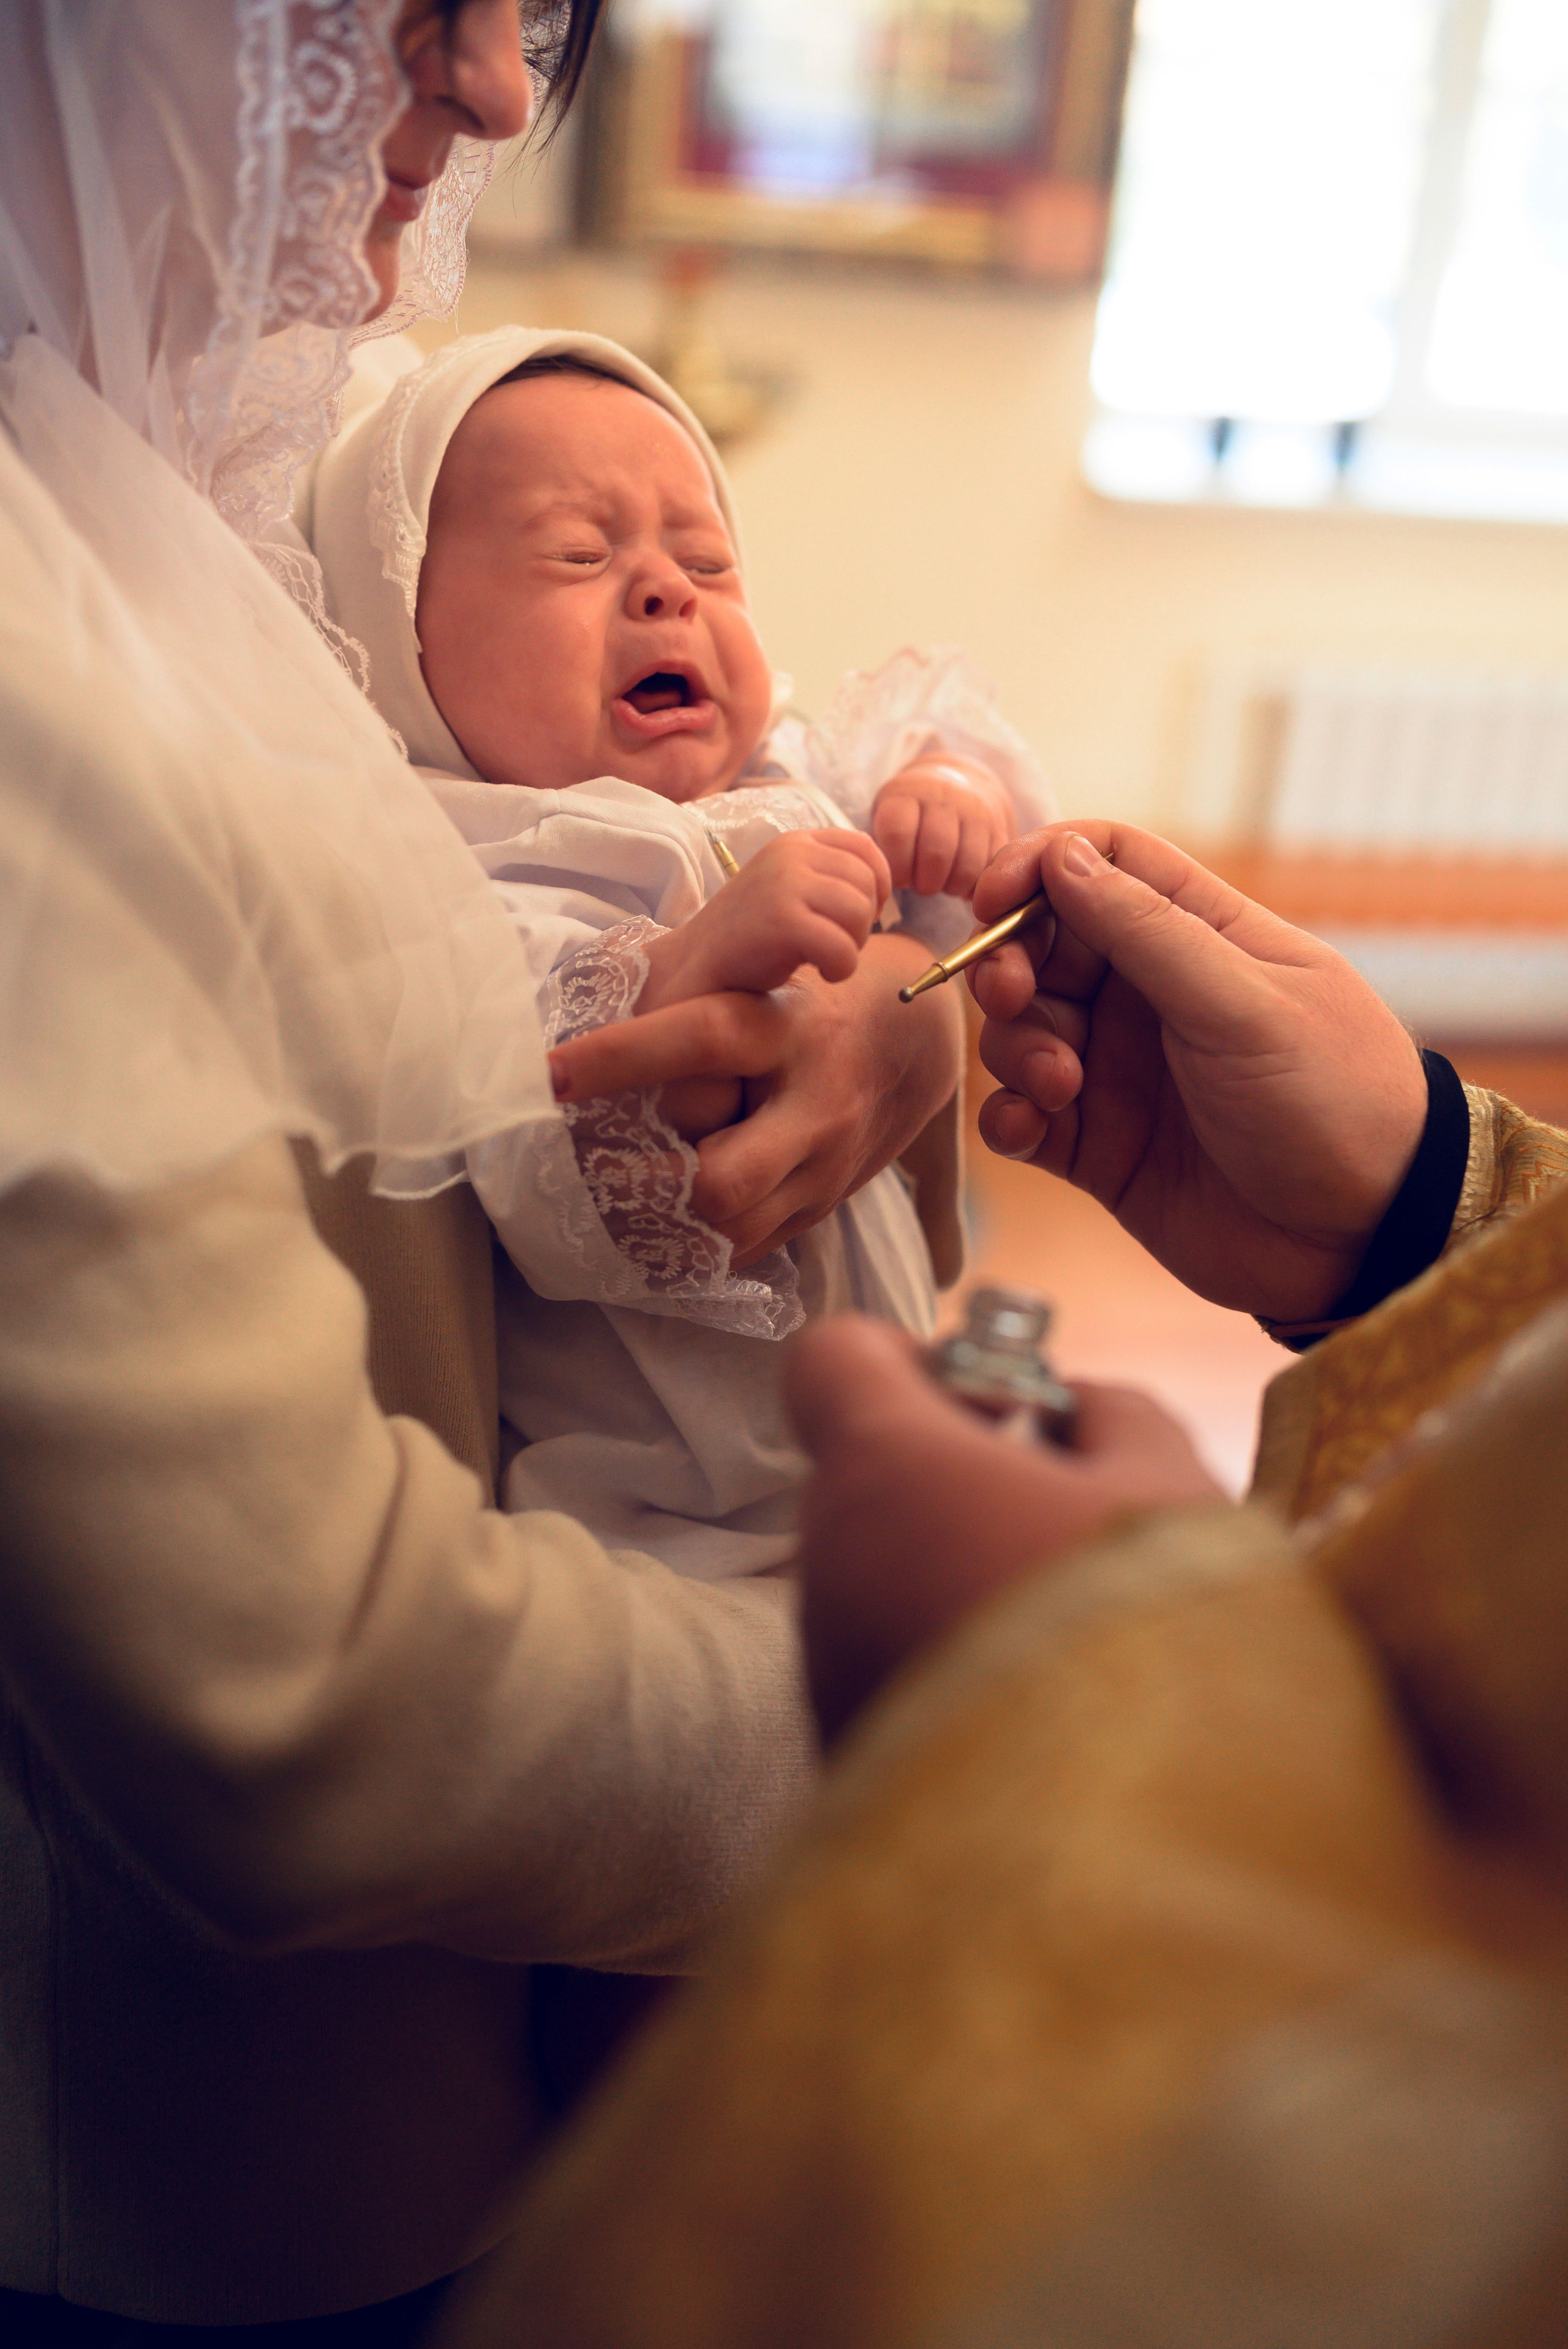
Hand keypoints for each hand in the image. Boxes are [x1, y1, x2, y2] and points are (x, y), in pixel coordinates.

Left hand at [548, 930, 964, 1265]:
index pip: (702, 1037)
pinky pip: (744, 1249)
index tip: (549, 1073)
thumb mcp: (758, 974)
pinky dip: (687, 1246)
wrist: (913, 1041)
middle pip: (723, 1179)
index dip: (621, 1057)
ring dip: (655, 1227)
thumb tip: (579, 997)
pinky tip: (639, 1231)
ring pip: (730, 1229)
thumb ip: (689, 988)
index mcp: (786, 1029)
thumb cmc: (803, 999)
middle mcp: (813, 1103)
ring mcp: (824, 1167)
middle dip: (640, 1187)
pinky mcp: (820, 1208)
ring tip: (590, 1208)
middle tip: (573, 1173)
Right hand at [638, 831, 890, 1009]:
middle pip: (867, 883)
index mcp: (794, 841)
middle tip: (834, 944)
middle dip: (862, 922)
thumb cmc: (750, 936)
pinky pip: (843, 947)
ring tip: (825, 957)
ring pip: (860, 913)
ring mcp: (785, 885)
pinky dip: (841, 968)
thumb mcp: (789, 889)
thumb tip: (884, 883)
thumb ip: (826, 876)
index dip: (877, 885)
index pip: (864, 847)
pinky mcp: (782, 922)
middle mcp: (790, 854)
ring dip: (853, 946)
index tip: (856, 916)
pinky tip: (821, 973)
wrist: (695, 966)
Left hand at [785, 1315, 1221, 1737]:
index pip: (832, 1357)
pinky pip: (895, 1683)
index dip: (909, 1358)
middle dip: (958, 1482)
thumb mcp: (1175, 1491)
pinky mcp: (846, 1771)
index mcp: (885, 1470)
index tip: (995, 1395)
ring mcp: (826, 1675)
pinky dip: (956, 1679)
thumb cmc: (1154, 1648)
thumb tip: (1080, 1414)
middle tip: (1074, 1518)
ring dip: (959, 1586)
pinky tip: (1053, 1722)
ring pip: (883, 1588)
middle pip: (869, 1482)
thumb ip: (1116, 1418)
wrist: (1128, 1876)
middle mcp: (826, 1565)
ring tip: (1082, 1640)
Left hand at [871, 755, 1013, 899]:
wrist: (958, 781)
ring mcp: (977, 812)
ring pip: (967, 866)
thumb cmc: (911, 812)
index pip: (898, 833)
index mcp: (908, 793)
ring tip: (941, 884)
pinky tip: (962, 882)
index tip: (898, 878)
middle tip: (920, 885)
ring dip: (951, 887)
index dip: (896, 866)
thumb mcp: (888, 813)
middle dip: (925, 882)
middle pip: (936, 853)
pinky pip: (990, 869)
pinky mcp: (1000, 830)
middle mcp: (944, 797)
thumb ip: (880, 843)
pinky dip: (975, 885)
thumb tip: (880, 879)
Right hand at [967, 823, 1428, 1320]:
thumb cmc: (1333, 1101)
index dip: (1038, 867)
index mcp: (1199, 939)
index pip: (1102, 865)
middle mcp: (1151, 998)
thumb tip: (1064, 854)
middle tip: (1011, 996)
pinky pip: (1023, 1117)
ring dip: (1015, 1048)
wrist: (1364, 1240)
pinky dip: (1007, 1118)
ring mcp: (1121, 1073)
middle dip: (1009, 964)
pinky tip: (1027, 1131)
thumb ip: (1148, 930)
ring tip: (1059, 1086)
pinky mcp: (1099, 1148)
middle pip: (1043, 946)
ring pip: (1023, 1031)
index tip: (992, 898)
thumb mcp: (1245, 1004)